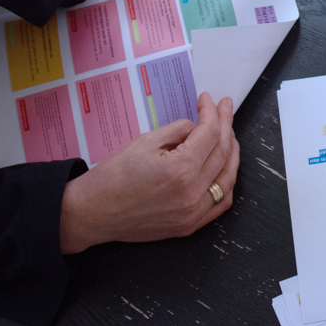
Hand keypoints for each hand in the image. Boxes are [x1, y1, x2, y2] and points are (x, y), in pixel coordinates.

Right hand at [58, 93, 238, 251]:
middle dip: (226, 125)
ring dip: (232, 152)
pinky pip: (220, 203)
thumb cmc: (112, 177)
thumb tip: (198, 127)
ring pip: (228, 178)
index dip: (211, 112)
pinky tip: (225, 167)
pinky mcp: (189, 225)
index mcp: (181, 170)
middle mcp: (192, 193)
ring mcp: (193, 213)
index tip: (208, 100)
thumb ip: (178, 131)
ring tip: (228, 134)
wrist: (93, 212)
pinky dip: (227, 182)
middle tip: (224, 109)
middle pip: (223, 153)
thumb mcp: (145, 142)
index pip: (209, 133)